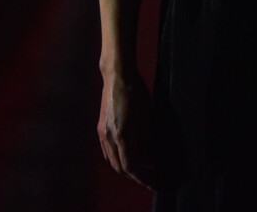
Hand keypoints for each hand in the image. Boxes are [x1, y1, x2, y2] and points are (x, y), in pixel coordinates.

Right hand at [97, 69, 156, 188]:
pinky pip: (108, 152)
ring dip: (127, 169)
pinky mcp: (101, 128)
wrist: (118, 75)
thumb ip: (145, 140)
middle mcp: (109, 137)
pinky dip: (119, 159)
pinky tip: (130, 156)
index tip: (155, 181)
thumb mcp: (146, 116)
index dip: (143, 177)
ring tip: (143, 170)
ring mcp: (102, 133)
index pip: (131, 166)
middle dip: (136, 176)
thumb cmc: (136, 92)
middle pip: (120, 168)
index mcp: (122, 134)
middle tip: (152, 177)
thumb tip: (148, 160)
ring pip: (113, 161)